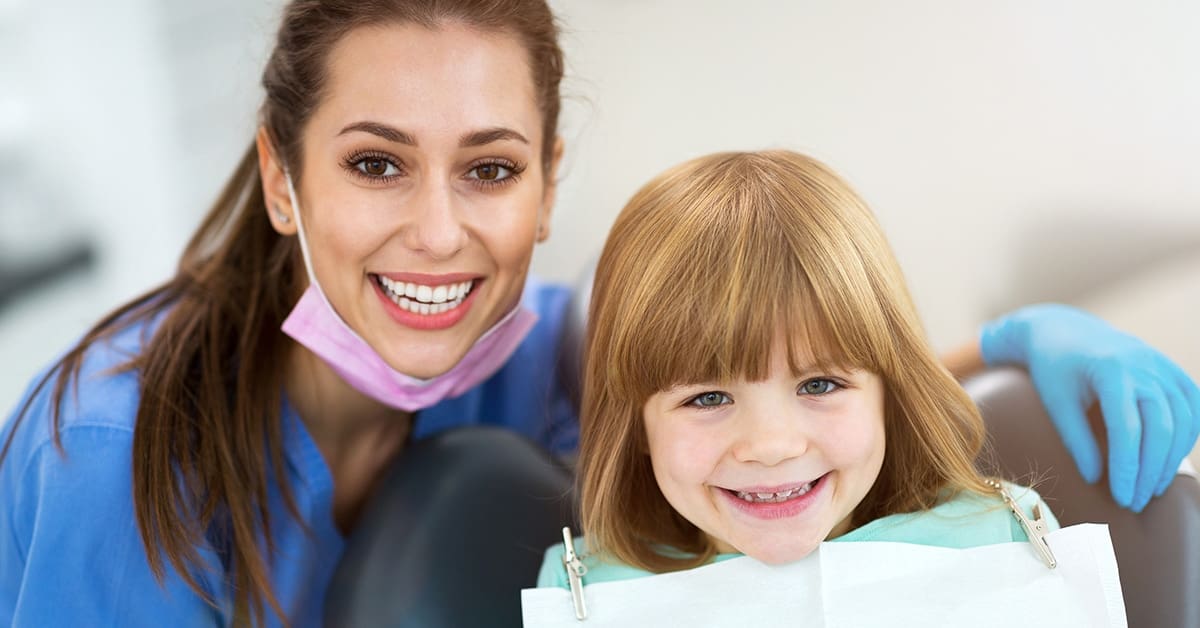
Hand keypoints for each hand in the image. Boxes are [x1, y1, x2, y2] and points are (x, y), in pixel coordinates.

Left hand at [981, 304, 1199, 511]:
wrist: (1065, 330)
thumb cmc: (1054, 368)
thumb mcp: (1056, 403)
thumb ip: (1075, 441)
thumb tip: (1096, 480)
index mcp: (1111, 370)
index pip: (1127, 430)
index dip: (1127, 468)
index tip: (1121, 498)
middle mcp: (1144, 366)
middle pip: (1161, 428)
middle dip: (1151, 471)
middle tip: (1136, 502)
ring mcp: (1162, 366)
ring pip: (1183, 421)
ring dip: (1171, 459)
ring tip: (1151, 489)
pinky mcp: (1171, 370)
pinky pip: (1192, 407)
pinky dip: (1186, 436)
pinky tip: (1169, 460)